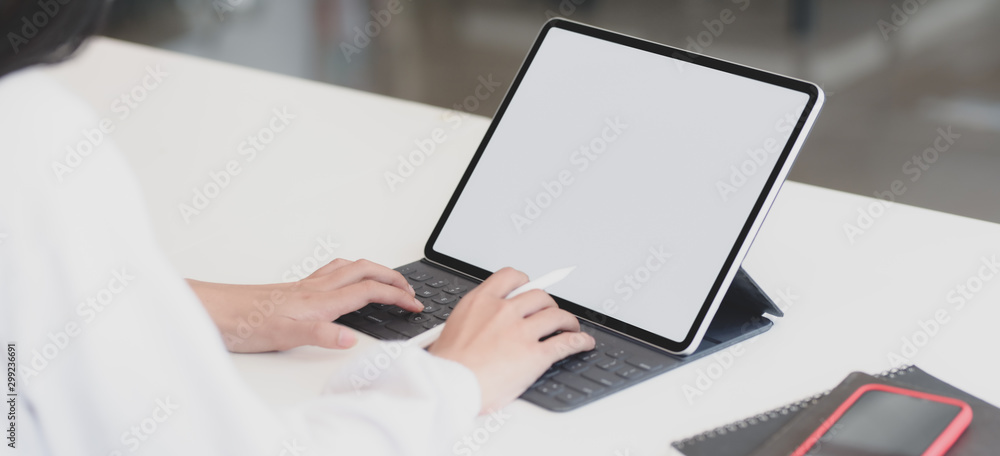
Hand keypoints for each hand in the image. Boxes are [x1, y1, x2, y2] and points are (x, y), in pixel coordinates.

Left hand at [187, 259, 422, 352]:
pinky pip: (331, 272)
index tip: (414, 305)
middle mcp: (315, 288)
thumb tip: (350, 337)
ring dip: (374, 269)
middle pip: (365, 270)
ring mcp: (305, 286)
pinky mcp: (294, 289)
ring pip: (349, 267)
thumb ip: (320, 334)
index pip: (369, 291)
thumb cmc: (243, 322)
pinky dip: (349, 271)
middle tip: (411, 289)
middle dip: (393, 276)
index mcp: (320, 300)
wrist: (213, 310)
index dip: (396, 296)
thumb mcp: (284, 336)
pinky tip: (343, 281)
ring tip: (387, 278)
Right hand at [428, 267, 595, 413]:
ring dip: (567, 321)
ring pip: (556, 315)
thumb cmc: (447, 366)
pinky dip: (579, 341)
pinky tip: (583, 342)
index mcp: (481, 302)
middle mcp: (503, 311)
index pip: (510, 277)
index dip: (525, 281)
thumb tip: (482, 322)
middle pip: (539, 296)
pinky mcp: (535, 354)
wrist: (447, 387)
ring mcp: (521, 332)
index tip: (530, 286)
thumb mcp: (452, 328)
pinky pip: (566, 342)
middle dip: (548, 304)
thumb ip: (474, 318)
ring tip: (570, 327)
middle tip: (550, 312)